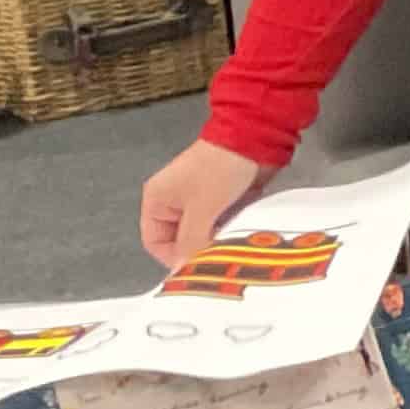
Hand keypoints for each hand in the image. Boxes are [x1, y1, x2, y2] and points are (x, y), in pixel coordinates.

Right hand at [141, 138, 266, 267]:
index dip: (173, 258)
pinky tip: (243, 231)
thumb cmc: (220, 167)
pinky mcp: (222, 198)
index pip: (155, 243)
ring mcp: (199, 200)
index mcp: (158, 200)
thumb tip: (183, 271)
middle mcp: (174, 202)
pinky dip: (231, 229)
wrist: (254, 137)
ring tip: (234, 244)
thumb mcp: (202, 209)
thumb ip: (191, 241)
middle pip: (182, 240)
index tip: (196, 267)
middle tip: (219, 258)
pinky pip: (222, 224)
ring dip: (218, 239)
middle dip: (200, 249)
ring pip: (205, 233)